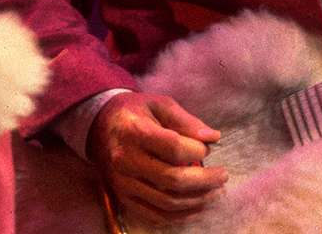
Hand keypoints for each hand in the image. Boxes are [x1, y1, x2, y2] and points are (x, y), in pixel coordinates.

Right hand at [87, 91, 226, 223]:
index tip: (208, 147)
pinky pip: (156, 216)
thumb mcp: (159, 105)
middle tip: (223, 175)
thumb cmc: (134, 113)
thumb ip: (186, 121)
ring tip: (216, 192)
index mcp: (134, 131)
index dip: (198, 150)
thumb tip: (213, 138)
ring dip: (198, 200)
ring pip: (167, 202)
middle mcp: (125, 160)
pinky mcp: (123, 198)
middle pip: (173, 179)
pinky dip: (181, 215)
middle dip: (205, 180)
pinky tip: (197, 204)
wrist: (99, 126)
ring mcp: (123, 183)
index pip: (173, 148)